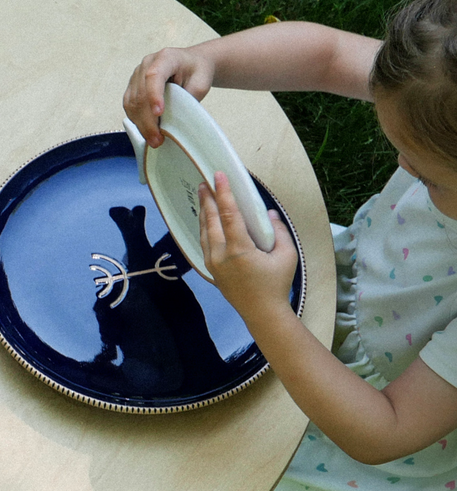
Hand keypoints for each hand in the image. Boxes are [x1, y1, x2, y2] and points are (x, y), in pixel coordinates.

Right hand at [123, 47, 214, 147]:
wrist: (191, 63)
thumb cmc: (197, 71)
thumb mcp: (201, 83)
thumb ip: (189, 97)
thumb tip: (175, 121)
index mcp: (166, 58)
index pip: (154, 76)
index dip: (153, 95)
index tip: (159, 113)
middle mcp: (147, 63)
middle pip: (140, 94)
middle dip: (148, 120)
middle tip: (157, 140)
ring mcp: (137, 74)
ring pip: (132, 102)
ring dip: (141, 124)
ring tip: (153, 140)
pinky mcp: (133, 86)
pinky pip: (129, 105)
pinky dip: (136, 120)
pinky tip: (146, 131)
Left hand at [198, 172, 298, 322]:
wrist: (263, 314)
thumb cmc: (277, 285)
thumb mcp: (286, 256)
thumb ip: (278, 231)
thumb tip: (269, 213)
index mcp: (239, 250)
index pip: (228, 214)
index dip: (223, 193)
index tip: (218, 176)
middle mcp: (221, 255)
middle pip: (210, 220)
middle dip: (207, 199)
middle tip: (204, 182)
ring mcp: (213, 263)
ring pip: (204, 232)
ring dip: (203, 212)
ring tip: (203, 196)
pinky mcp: (212, 270)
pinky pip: (204, 243)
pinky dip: (204, 228)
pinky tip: (205, 220)